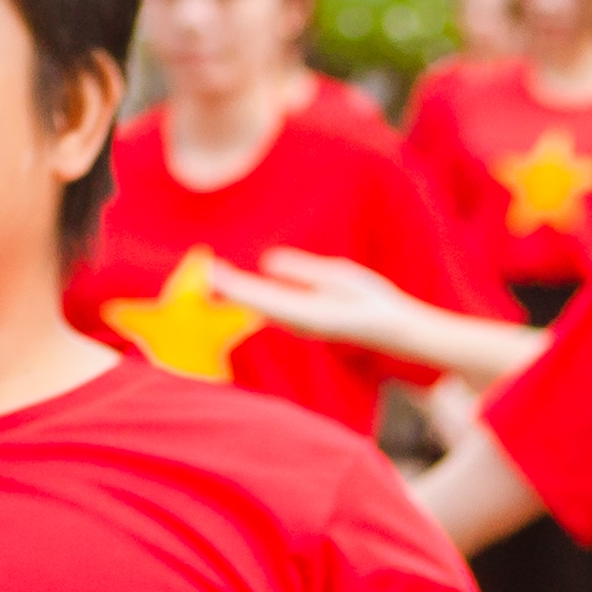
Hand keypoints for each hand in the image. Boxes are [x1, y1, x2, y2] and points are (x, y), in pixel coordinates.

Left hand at [219, 253, 421, 350]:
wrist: (388, 328)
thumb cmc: (369, 300)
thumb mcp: (338, 277)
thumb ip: (302, 271)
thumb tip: (267, 263)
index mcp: (304, 312)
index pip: (259, 297)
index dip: (234, 284)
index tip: (213, 271)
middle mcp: (294, 322)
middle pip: (251, 303)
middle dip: (227, 286)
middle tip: (203, 266)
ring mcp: (294, 323)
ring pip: (256, 306)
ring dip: (233, 289)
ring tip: (211, 270)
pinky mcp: (297, 321)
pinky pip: (266, 306)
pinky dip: (247, 293)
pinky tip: (234, 282)